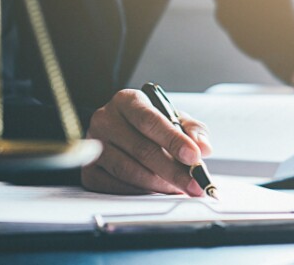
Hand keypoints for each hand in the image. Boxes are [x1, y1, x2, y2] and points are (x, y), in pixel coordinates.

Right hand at [81, 89, 211, 195]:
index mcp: (127, 101)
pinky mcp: (89, 171)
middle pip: (141, 149)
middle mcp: (105, 120)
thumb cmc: (149, 125)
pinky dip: (140, 192)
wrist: (119, 132)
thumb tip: (203, 147)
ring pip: (128, 170)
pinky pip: (116, 187)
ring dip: (158, 184)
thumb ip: (192, 130)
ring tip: (178, 189)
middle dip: (173, 171)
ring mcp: (93, 146)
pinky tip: (157, 192)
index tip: (194, 157)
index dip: (173, 140)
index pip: (150, 120)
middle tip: (194, 184)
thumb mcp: (173, 118)